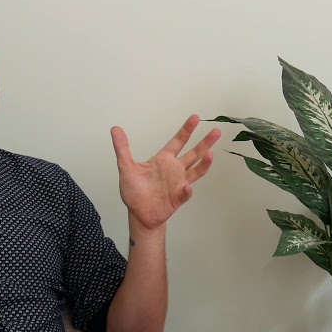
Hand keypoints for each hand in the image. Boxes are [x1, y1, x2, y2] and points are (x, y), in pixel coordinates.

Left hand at [111, 115, 219, 230]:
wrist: (138, 213)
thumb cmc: (134, 191)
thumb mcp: (126, 167)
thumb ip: (122, 149)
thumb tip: (115, 129)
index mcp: (164, 159)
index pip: (178, 141)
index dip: (187, 129)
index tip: (195, 118)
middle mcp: (175, 169)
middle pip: (194, 153)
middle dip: (205, 142)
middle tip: (216, 131)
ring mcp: (179, 183)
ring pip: (197, 170)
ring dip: (204, 163)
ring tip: (210, 154)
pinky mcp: (178, 197)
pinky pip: (185, 192)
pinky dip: (187, 190)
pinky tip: (186, 187)